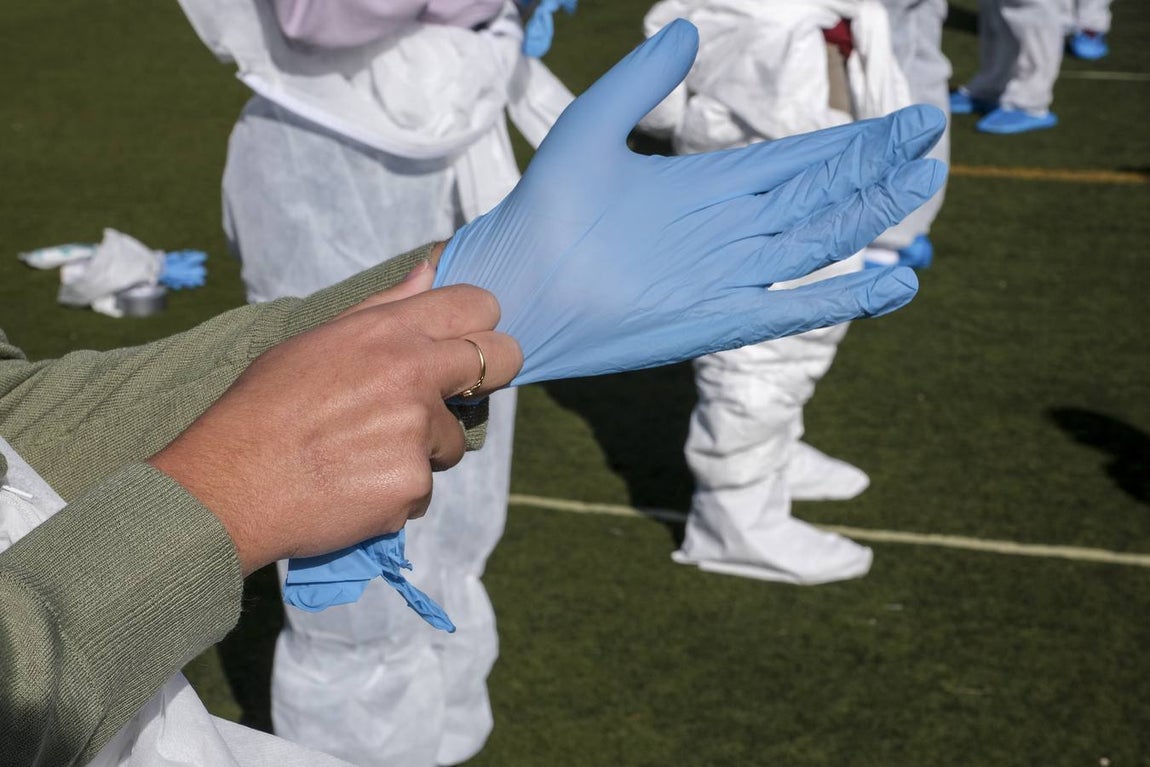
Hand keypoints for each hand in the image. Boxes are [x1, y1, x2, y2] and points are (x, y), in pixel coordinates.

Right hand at [149, 262, 522, 574]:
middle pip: (503, 358)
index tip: (468, 341)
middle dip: (491, 373)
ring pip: (452, 438)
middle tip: (459, 393)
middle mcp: (412, 374)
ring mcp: (417, 430)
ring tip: (359, 454)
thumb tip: (431, 266)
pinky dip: (396, 492)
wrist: (227, 485)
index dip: (480, 323)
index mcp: (387, 331)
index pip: (477, 305)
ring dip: (421, 449)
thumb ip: (382, 307)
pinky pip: (422, 486)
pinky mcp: (413, 483)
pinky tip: (352, 487)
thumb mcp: (314, 340)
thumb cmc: (263, 408)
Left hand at [434, 19, 946, 384]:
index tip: (900, 123)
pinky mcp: (716, 318)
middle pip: (817, 196)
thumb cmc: (541, 211)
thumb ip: (639, 81)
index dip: (848, 143)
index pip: (794, 161)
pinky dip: (841, 297)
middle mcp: (726, 230)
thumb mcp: (592, 127)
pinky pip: (791, 306)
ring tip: (918, 189)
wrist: (513, 287)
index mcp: (705, 186)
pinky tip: (891, 285)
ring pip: (814, 242)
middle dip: (871, 169)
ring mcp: (725, 275)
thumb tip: (687, 28)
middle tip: (929, 143)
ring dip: (866, 217)